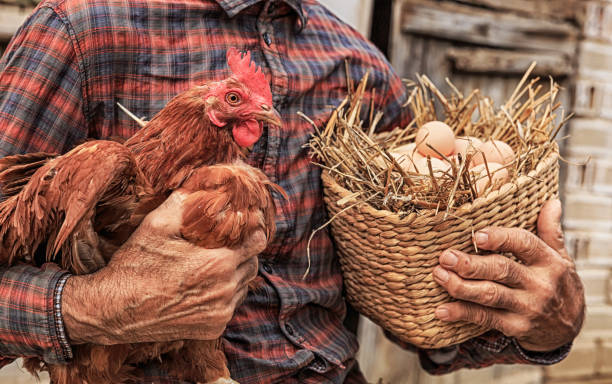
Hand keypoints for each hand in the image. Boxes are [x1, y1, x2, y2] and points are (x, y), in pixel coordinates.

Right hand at [62, 190, 265, 344]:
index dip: (253, 229)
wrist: (112, 309)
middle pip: (253, 263)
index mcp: (218, 262)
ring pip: (244, 285)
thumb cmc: (135, 263)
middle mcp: (225, 290)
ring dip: (235, 273)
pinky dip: (223, 294)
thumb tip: (207, 181)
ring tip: (212, 264)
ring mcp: (220, 312)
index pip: (257, 241)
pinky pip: (230, 306)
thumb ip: (186, 200)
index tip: (247, 223)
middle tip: (226, 243)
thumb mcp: (157, 223)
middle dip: (244, 251)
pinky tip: (202, 286)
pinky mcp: (212, 328)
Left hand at [433, 199, 584, 351]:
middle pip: (502, 270)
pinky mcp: (516, 327)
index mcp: (549, 261)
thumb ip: (550, 230)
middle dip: (471, 264)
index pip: (524, 244)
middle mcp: (539, 284)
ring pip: (490, 295)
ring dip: (461, 286)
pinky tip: (442, 310)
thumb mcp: (560, 256)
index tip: (476, 235)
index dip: (500, 238)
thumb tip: (550, 202)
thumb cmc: (557, 283)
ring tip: (439, 275)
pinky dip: (462, 313)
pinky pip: (485, 319)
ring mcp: (527, 307)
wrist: (568, 326)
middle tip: (445, 257)